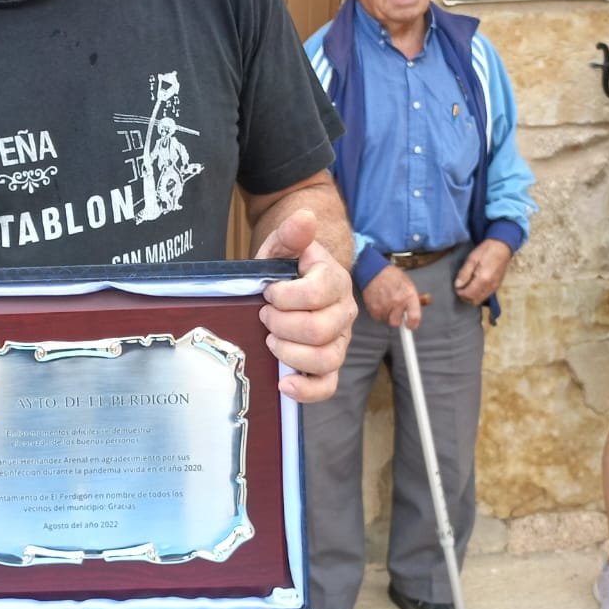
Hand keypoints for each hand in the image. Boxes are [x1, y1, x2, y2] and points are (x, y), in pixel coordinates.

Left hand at [256, 208, 356, 402]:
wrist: (291, 287)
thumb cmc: (285, 269)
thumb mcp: (282, 247)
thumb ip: (291, 234)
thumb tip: (305, 217)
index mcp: (335, 280)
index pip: (318, 292)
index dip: (286, 295)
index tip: (268, 291)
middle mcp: (344, 311)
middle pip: (320, 329)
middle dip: (282, 324)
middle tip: (264, 316)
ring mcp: (340, 339)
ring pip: (326, 358)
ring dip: (289, 353)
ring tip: (270, 341)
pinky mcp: (329, 363)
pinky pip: (328, 385)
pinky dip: (306, 391)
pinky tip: (284, 384)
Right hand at [362, 264, 423, 327]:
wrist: (374, 271)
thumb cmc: (392, 276)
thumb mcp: (407, 285)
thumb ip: (411, 300)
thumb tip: (412, 314)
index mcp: (409, 296)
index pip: (414, 317)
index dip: (412, 324)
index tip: (410, 326)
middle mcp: (397, 302)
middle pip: (396, 323)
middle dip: (396, 318)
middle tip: (395, 310)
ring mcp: (384, 306)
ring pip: (386, 320)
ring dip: (386, 314)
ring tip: (386, 301)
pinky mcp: (373, 308)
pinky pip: (377, 317)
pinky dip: (378, 311)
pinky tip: (379, 301)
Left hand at [454, 238, 512, 305]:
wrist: (502, 247)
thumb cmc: (486, 251)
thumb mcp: (472, 259)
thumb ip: (464, 273)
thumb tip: (457, 285)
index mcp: (483, 279)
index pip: (468, 294)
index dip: (460, 293)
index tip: (456, 286)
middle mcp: (490, 286)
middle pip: (474, 301)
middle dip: (465, 297)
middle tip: (460, 287)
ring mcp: (495, 287)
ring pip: (480, 300)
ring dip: (471, 296)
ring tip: (467, 286)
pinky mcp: (497, 286)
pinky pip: (486, 296)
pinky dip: (478, 294)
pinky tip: (474, 285)